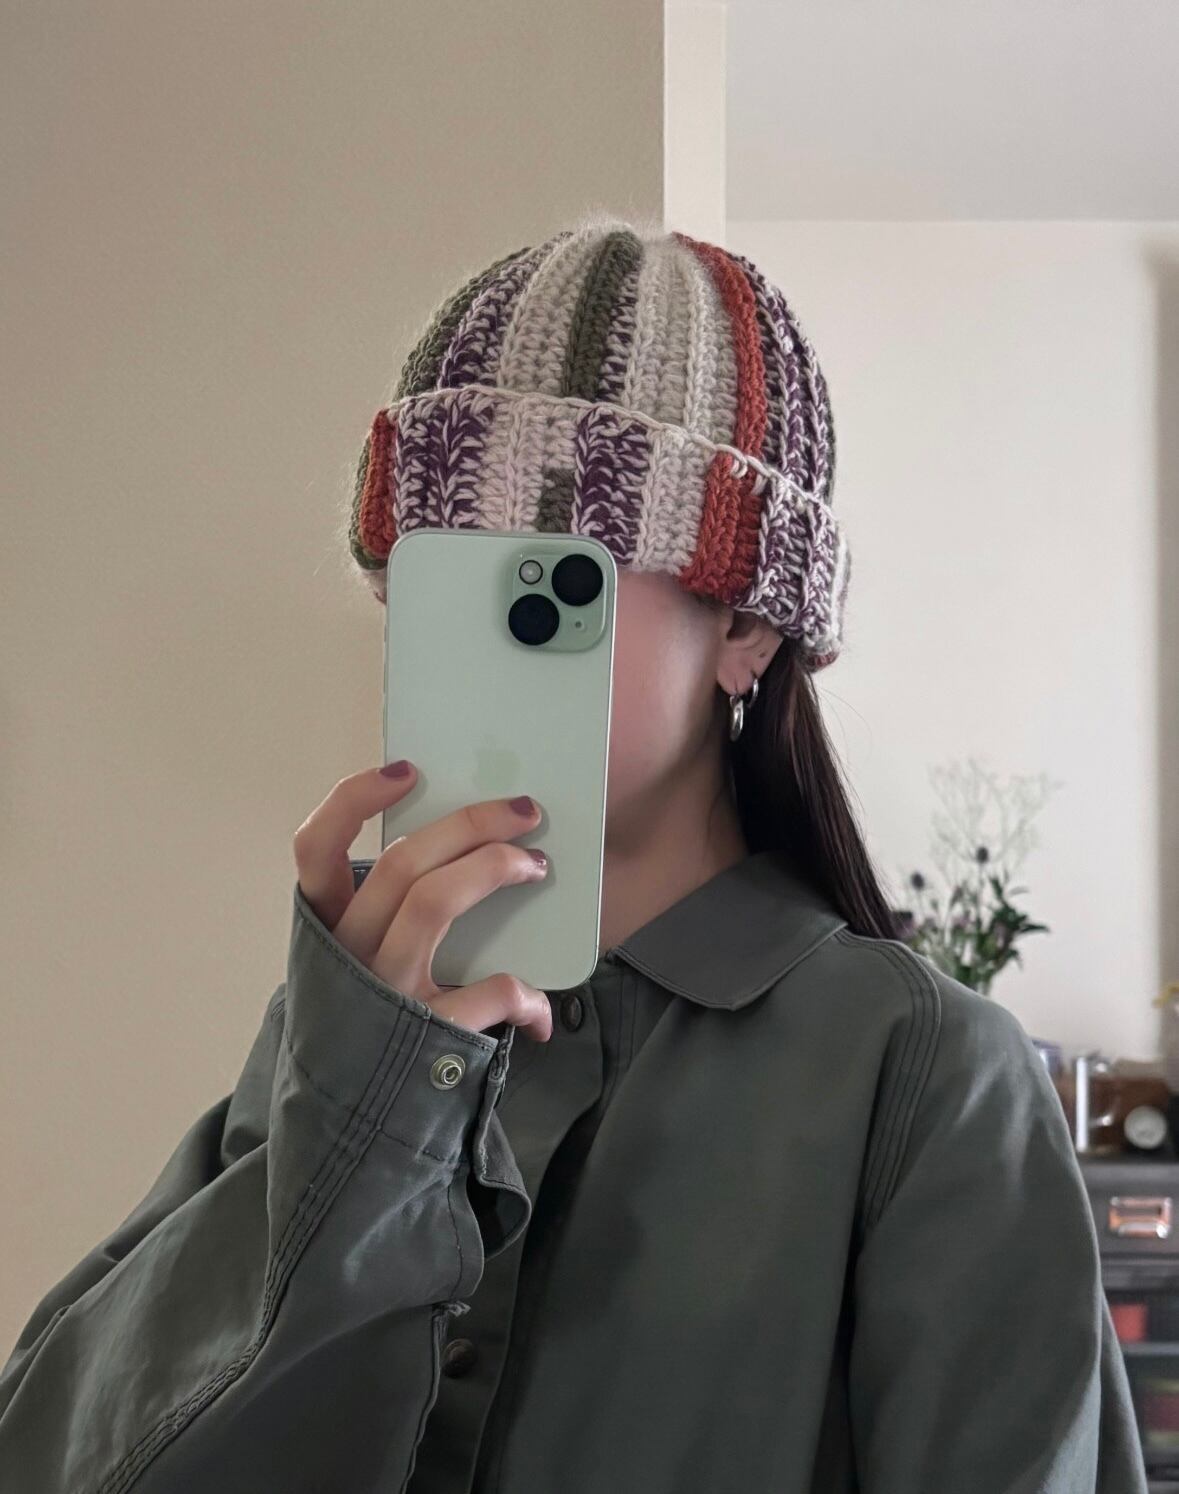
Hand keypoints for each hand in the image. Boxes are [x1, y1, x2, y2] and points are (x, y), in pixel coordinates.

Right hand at [293, 762, 552, 1041]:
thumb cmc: (376, 1026)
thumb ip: (392, 915)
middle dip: (470, 824)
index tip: (407, 769)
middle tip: (524, 811)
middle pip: (402, 862)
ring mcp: (382, 992)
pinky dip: (522, 991)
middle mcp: (346, 955)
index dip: (354, 800)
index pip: (315, 850)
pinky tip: (537, 1005)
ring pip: (433, 901)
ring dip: (493, 870)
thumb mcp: (364, 967)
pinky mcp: (423, 1036)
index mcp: (327, 930)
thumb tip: (467, 850)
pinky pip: (485, 990)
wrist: (357, 1132)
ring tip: (535, 865)